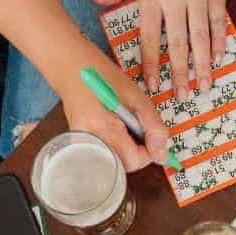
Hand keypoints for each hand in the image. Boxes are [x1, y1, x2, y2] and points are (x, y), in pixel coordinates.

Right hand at [57, 45, 169, 170]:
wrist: (72, 68)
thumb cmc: (104, 77)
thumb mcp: (137, 98)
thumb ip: (153, 127)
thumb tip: (163, 157)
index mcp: (101, 127)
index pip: (133, 160)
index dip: (149, 151)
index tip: (151, 134)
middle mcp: (88, 142)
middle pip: (124, 166)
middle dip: (139, 151)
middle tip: (137, 125)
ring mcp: (82, 145)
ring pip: (116, 163)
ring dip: (129, 148)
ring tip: (124, 124)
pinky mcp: (81, 146)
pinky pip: (107, 155)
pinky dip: (117, 145)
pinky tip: (115, 127)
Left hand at [92, 0, 233, 94]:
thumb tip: (95, 0)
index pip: (150, 36)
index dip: (151, 62)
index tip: (151, 84)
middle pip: (178, 43)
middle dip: (180, 72)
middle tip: (183, 96)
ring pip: (201, 37)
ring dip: (203, 64)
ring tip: (205, 86)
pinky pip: (218, 22)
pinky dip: (220, 41)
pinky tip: (220, 58)